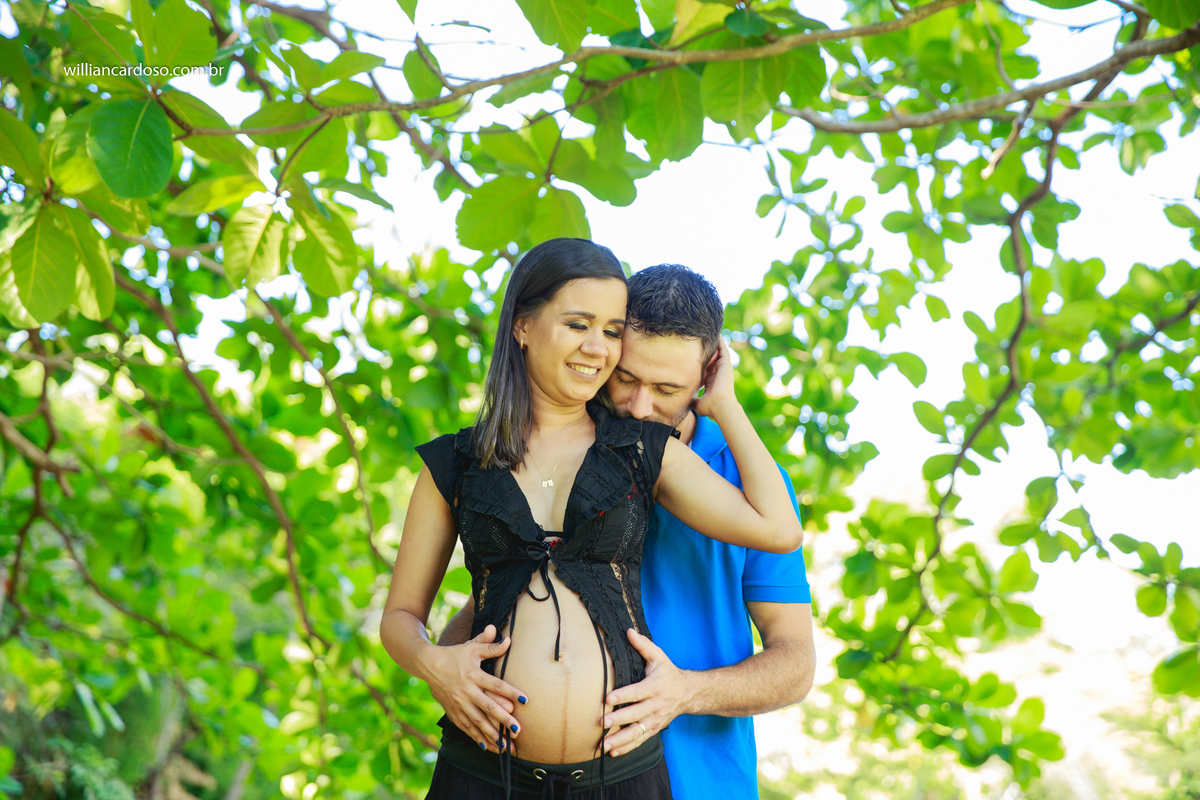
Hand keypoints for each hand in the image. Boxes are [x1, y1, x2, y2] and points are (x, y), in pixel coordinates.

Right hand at [424, 624, 526, 753]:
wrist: (429, 665)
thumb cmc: (454, 655)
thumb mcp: (472, 648)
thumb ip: (490, 646)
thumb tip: (507, 640)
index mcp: (474, 675)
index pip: (496, 685)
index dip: (511, 692)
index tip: (526, 700)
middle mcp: (467, 691)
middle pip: (488, 708)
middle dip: (504, 720)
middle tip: (518, 730)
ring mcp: (459, 703)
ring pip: (477, 722)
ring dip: (492, 734)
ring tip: (505, 746)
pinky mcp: (453, 712)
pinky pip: (466, 727)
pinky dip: (476, 737)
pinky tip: (487, 747)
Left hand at [600, 629, 691, 755]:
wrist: (689, 693)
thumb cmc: (668, 673)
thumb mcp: (659, 656)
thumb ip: (643, 645)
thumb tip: (628, 631)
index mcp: (655, 687)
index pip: (637, 692)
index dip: (623, 696)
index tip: (607, 698)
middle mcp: (656, 705)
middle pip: (635, 714)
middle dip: (618, 720)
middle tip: (602, 723)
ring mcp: (655, 720)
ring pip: (637, 732)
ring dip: (620, 739)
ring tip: (604, 744)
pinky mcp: (654, 729)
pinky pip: (640, 740)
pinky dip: (627, 747)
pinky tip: (613, 752)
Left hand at [692, 338, 736, 419]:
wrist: (719, 405)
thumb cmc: (709, 407)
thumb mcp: (698, 403)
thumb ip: (693, 401)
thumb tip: (686, 404)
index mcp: (711, 381)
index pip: (705, 368)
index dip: (700, 361)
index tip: (692, 353)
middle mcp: (718, 373)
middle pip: (711, 357)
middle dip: (706, 348)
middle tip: (699, 337)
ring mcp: (722, 368)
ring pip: (717, 351)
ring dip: (714, 342)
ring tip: (707, 330)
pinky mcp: (726, 364)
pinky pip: (723, 349)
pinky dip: (720, 341)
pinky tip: (715, 333)